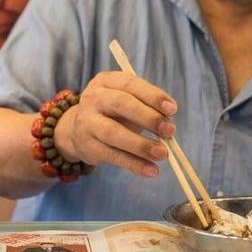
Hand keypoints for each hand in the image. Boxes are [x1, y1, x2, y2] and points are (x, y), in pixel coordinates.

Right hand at [53, 71, 177, 177]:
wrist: (78, 129)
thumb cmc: (113, 112)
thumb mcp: (128, 101)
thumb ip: (147, 107)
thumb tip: (168, 123)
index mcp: (106, 81)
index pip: (130, 84)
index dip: (153, 96)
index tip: (173, 109)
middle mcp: (93, 98)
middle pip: (121, 104)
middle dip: (148, 117)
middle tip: (170, 130)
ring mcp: (87, 122)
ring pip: (113, 132)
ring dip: (141, 144)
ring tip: (163, 153)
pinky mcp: (87, 145)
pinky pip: (113, 156)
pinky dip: (134, 164)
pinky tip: (151, 170)